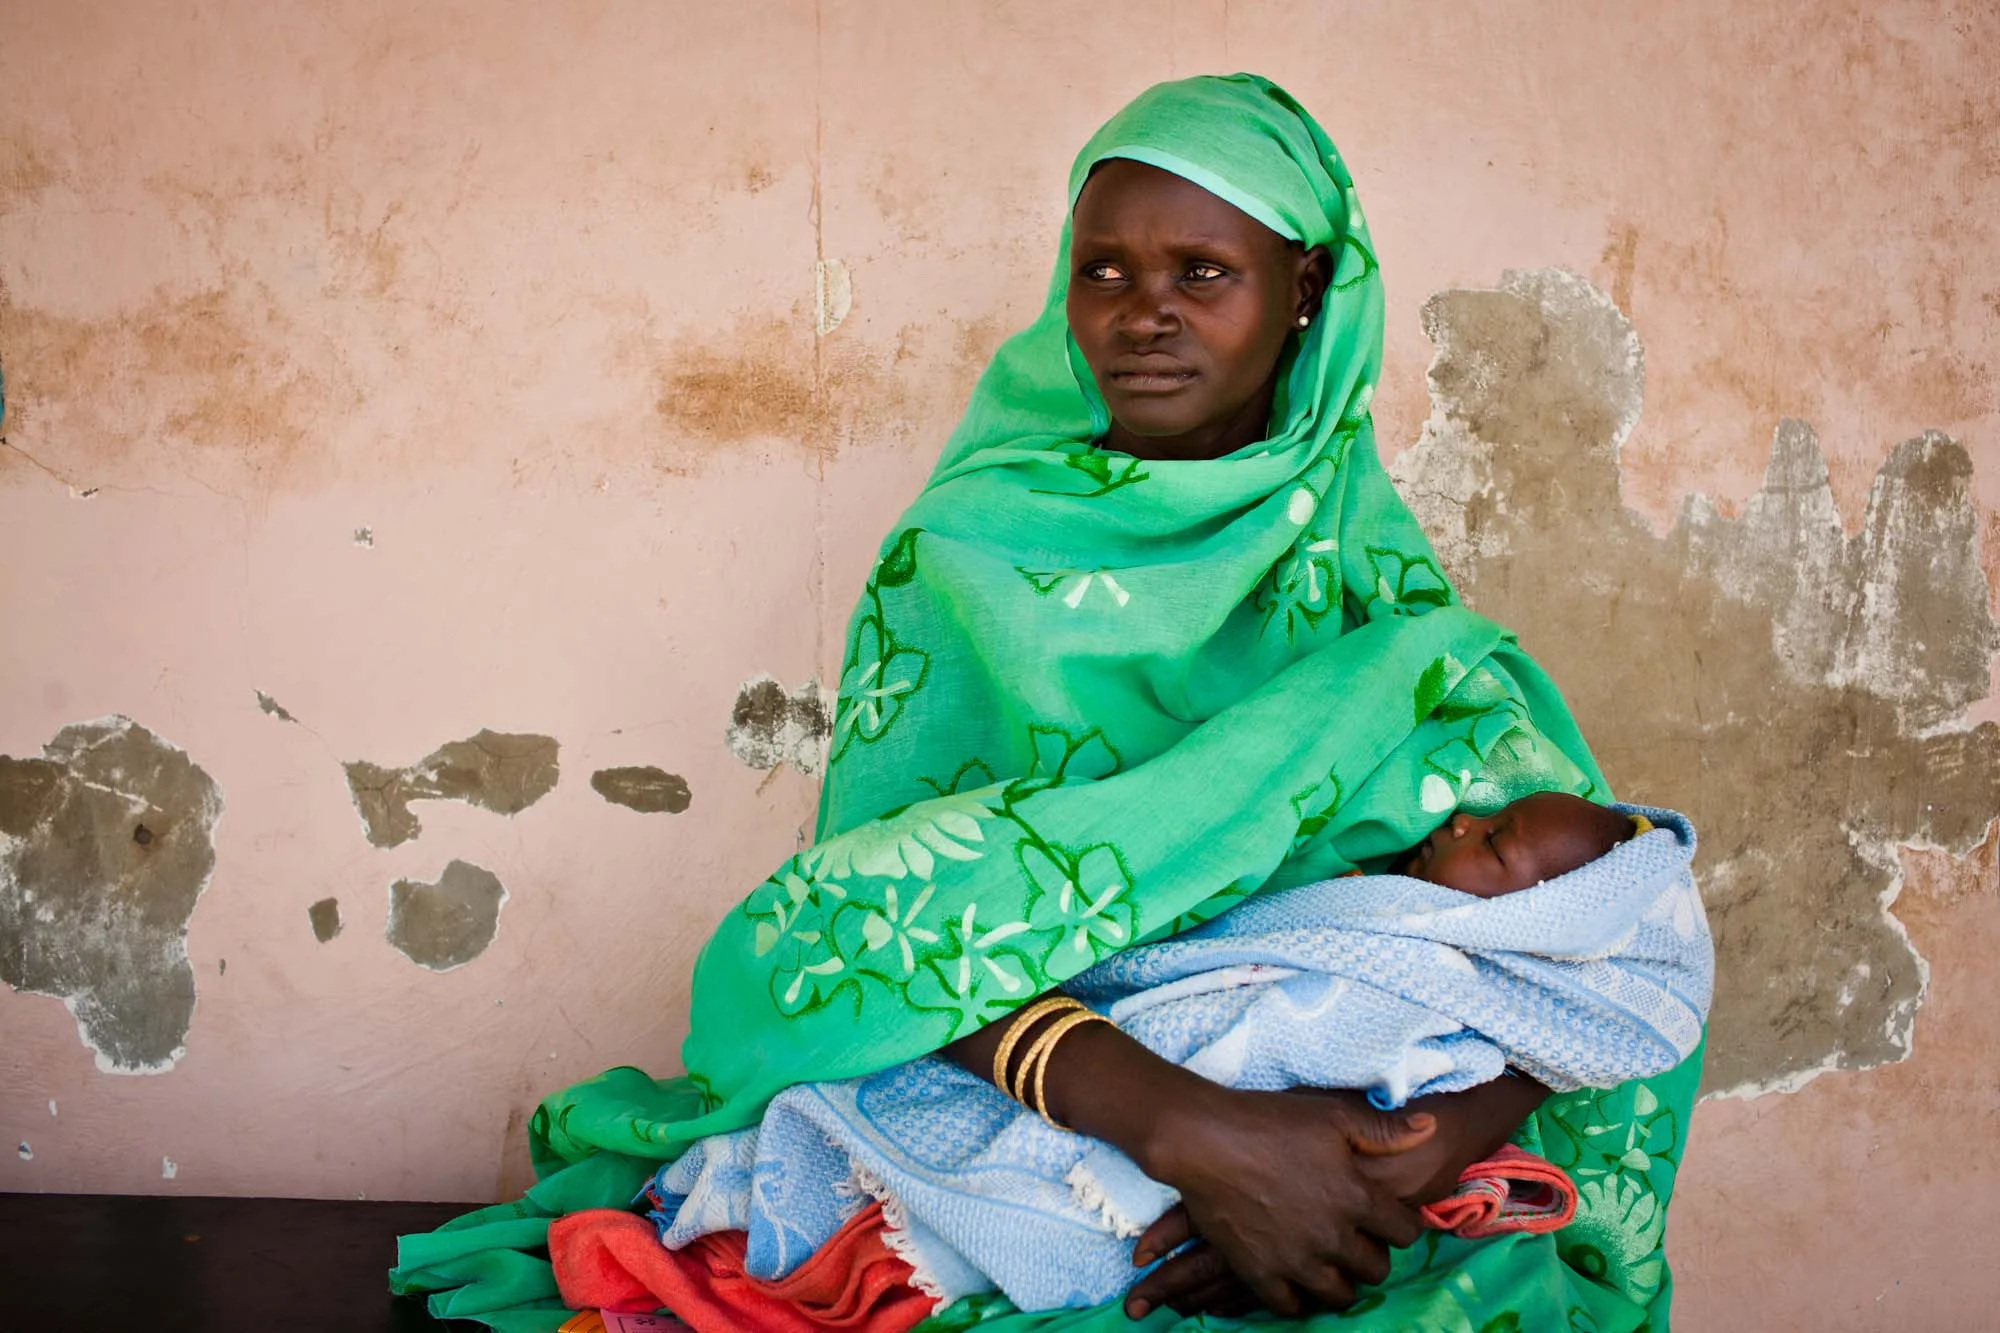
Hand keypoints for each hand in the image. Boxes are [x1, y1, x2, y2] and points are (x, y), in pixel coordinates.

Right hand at [1125, 1084, 1435, 1318]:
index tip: (1387, 1217)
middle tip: (1358, 1239)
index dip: (1400, 1224)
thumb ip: (1384, 1130)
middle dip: (1373, 1254)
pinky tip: (1296, 1278)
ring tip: (1330, 1262)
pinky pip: (1292, 1307)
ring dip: (1342, 1281)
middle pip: (1376, 1269)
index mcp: (1357, 1198)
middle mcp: (1333, 1237)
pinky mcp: (1260, 1273)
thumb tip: (1432, 1128)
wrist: (1202, 1140)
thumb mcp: (1332, 1115)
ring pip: (1340, 1295)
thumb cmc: (1269, 1120)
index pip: (1405, 1233)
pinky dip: (1299, 1297)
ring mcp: (1296, 1260)